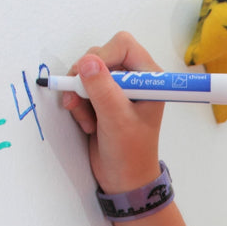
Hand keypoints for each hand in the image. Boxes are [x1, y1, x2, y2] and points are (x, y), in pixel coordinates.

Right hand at [63, 32, 166, 193]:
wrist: (124, 180)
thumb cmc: (131, 153)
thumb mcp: (116, 120)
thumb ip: (102, 89)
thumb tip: (86, 62)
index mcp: (149, 78)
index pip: (122, 45)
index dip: (102, 56)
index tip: (89, 77)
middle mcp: (134, 79)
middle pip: (99, 55)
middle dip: (85, 78)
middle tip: (80, 100)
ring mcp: (117, 89)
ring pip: (86, 72)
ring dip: (80, 95)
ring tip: (87, 120)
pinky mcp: (102, 100)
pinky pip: (80, 88)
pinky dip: (78, 104)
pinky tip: (86, 124)